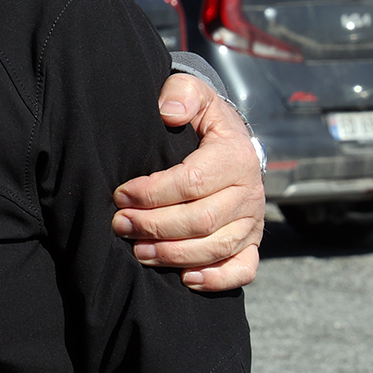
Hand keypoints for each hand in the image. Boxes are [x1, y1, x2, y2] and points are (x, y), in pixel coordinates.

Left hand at [110, 73, 265, 290]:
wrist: (230, 140)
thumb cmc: (201, 118)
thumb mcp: (194, 93)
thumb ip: (181, 94)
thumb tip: (168, 111)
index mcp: (234, 157)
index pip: (192, 182)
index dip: (153, 192)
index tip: (121, 194)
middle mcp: (249, 193)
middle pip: (201, 220)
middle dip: (155, 226)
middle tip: (120, 224)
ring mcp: (253, 221)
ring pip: (216, 248)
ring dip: (174, 254)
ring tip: (138, 251)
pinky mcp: (252, 241)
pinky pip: (243, 269)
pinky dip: (217, 279)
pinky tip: (185, 279)